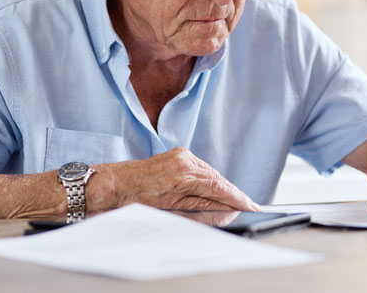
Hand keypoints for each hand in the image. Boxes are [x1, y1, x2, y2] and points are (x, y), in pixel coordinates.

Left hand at [95, 148, 259, 211]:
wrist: (115, 185)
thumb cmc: (137, 201)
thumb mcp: (172, 211)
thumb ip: (203, 209)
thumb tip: (227, 211)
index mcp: (183, 175)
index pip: (219, 187)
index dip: (237, 198)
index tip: (252, 206)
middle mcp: (184, 160)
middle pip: (218, 178)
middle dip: (233, 193)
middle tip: (249, 206)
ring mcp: (181, 155)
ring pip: (211, 173)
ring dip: (222, 187)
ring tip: (235, 201)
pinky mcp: (178, 155)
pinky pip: (201, 168)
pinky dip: (210, 180)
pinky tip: (216, 190)